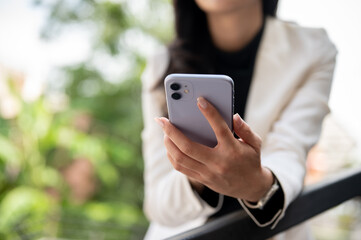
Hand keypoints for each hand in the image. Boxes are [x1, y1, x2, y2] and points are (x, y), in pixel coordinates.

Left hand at [155, 97, 273, 201]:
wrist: (250, 187)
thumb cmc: (251, 160)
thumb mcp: (255, 143)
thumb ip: (245, 129)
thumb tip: (233, 116)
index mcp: (232, 150)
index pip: (219, 129)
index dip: (210, 113)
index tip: (199, 100)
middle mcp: (218, 162)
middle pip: (189, 147)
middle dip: (172, 131)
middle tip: (161, 120)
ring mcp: (208, 173)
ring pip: (181, 159)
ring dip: (168, 143)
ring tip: (164, 131)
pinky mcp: (202, 179)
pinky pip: (181, 168)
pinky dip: (172, 155)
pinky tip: (169, 145)